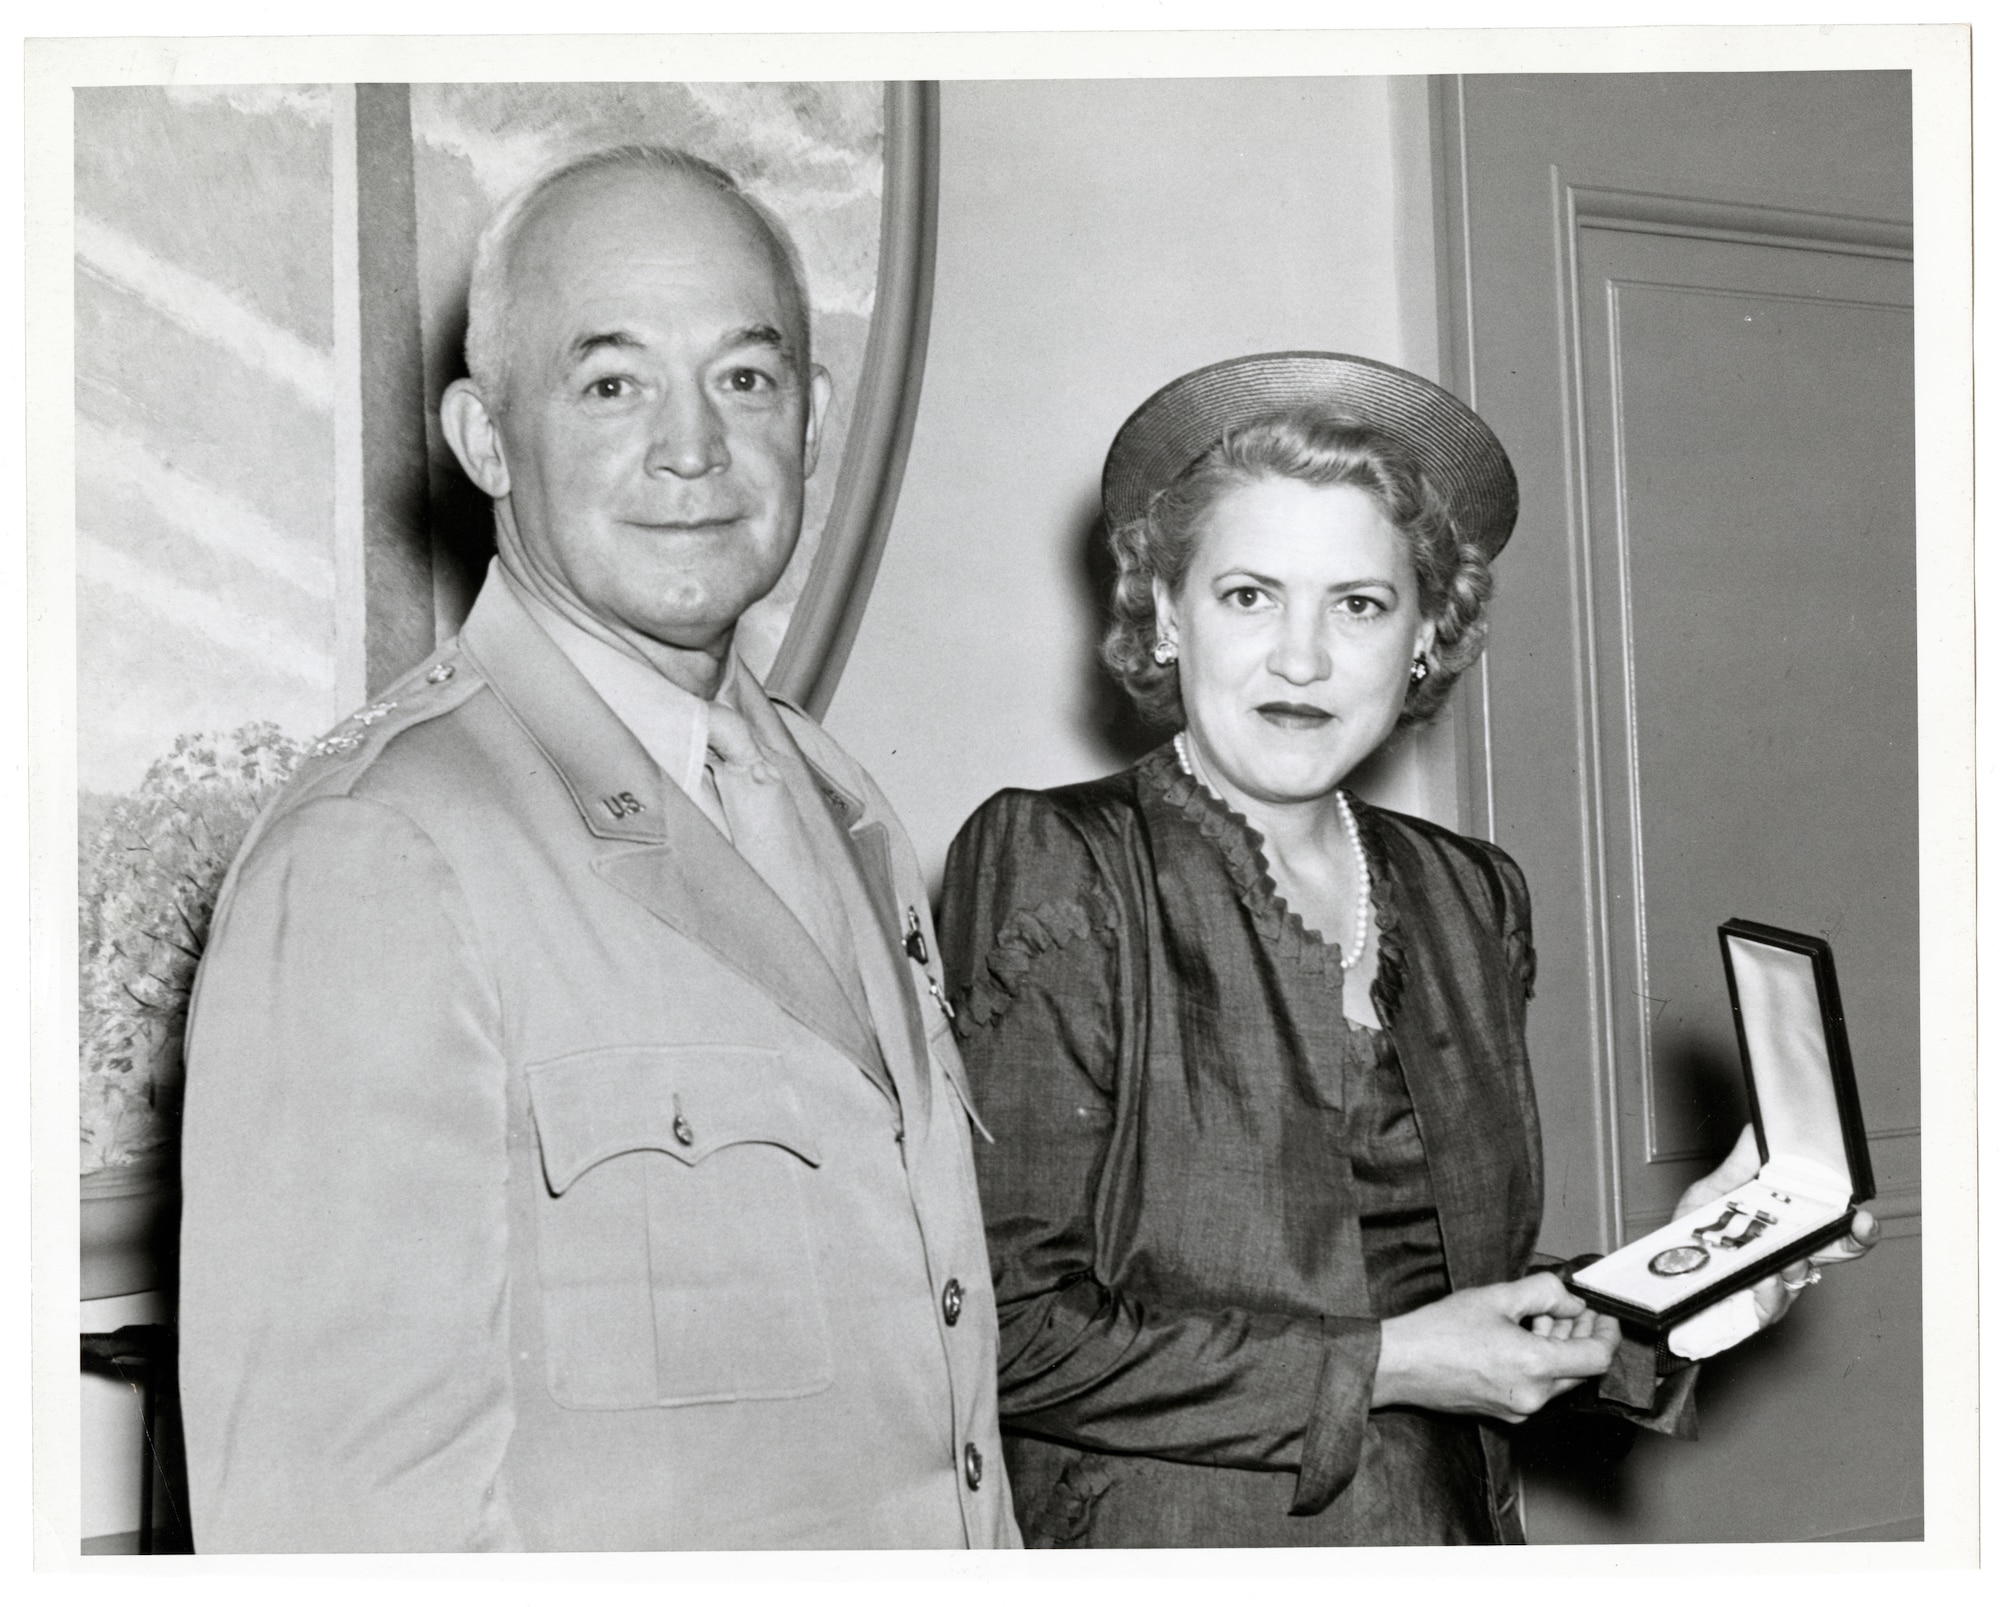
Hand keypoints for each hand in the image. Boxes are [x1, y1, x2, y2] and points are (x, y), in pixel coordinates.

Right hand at [1373, 1273, 1622, 1422]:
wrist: (1400, 1364)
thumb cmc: (1438, 1332)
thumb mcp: (1495, 1297)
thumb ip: (1543, 1292)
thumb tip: (1570, 1299)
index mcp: (1535, 1366)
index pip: (1597, 1357)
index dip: (1607, 1333)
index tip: (1604, 1316)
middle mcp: (1533, 1395)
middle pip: (1580, 1369)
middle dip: (1582, 1336)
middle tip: (1573, 1310)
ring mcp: (1519, 1409)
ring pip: (1558, 1380)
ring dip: (1559, 1349)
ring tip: (1543, 1318)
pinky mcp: (1504, 1413)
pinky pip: (1536, 1389)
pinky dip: (1539, 1364)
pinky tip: (1522, 1339)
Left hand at [1673, 1124, 1881, 1333]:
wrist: (1664, 1278)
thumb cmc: (1694, 1242)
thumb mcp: (1712, 1195)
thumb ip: (1739, 1166)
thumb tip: (1757, 1131)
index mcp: (1785, 1230)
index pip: (1829, 1226)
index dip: (1854, 1223)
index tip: (1863, 1214)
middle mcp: (1787, 1257)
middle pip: (1833, 1253)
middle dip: (1853, 1241)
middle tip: (1860, 1227)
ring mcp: (1776, 1286)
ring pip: (1802, 1276)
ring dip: (1797, 1262)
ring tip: (1787, 1254)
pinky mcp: (1757, 1311)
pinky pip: (1772, 1301)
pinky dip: (1768, 1288)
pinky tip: (1761, 1277)